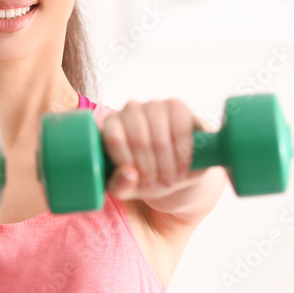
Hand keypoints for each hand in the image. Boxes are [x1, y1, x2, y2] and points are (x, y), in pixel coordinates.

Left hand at [101, 99, 216, 201]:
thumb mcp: (129, 187)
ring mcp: (153, 105)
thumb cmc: (145, 176)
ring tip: (170, 180)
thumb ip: (120, 185)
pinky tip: (182, 168)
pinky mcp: (177, 106)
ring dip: (167, 165)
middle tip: (158, 185)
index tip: (141, 183)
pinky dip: (182, 155)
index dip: (129, 165)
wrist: (175, 167)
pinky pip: (180, 131)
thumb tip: (128, 174)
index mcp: (111, 125)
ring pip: (160, 139)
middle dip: (150, 170)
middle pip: (139, 141)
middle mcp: (130, 109)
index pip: (115, 140)